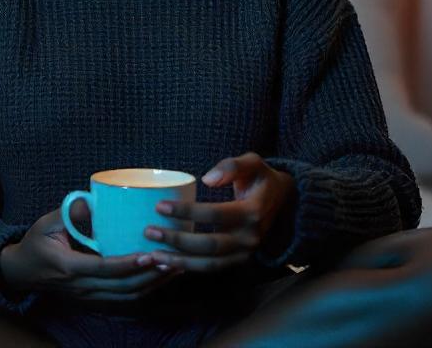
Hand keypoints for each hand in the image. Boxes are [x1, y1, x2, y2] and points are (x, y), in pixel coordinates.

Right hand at [0, 199, 183, 302]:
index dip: (129, 264)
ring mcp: (88, 296)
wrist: (21, 272)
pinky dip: (144, 289)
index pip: (104, 268)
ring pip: (126, 296)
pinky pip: (123, 298)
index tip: (151, 254)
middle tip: (173, 258)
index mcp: (69, 267)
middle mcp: (81, 287)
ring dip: (152, 283)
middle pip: (122, 286)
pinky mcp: (94, 298)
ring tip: (174, 267)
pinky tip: (160, 277)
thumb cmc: (36, 243)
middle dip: (150, 274)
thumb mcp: (47, 223)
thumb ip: (71, 212)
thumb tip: (95, 200)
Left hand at [144, 151, 296, 273]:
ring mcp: (246, 253)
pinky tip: (167, 264)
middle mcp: (251, 237)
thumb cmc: (261, 178)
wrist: (283, 200)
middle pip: (209, 244)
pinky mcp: (239, 260)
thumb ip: (232, 166)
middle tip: (149, 231)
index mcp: (253, 212)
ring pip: (209, 264)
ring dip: (179, 262)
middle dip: (177, 240)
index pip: (215, 215)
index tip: (159, 206)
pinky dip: (189, 269)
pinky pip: (212, 269)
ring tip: (152, 255)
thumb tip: (207, 179)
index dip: (187, 212)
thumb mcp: (252, 162)